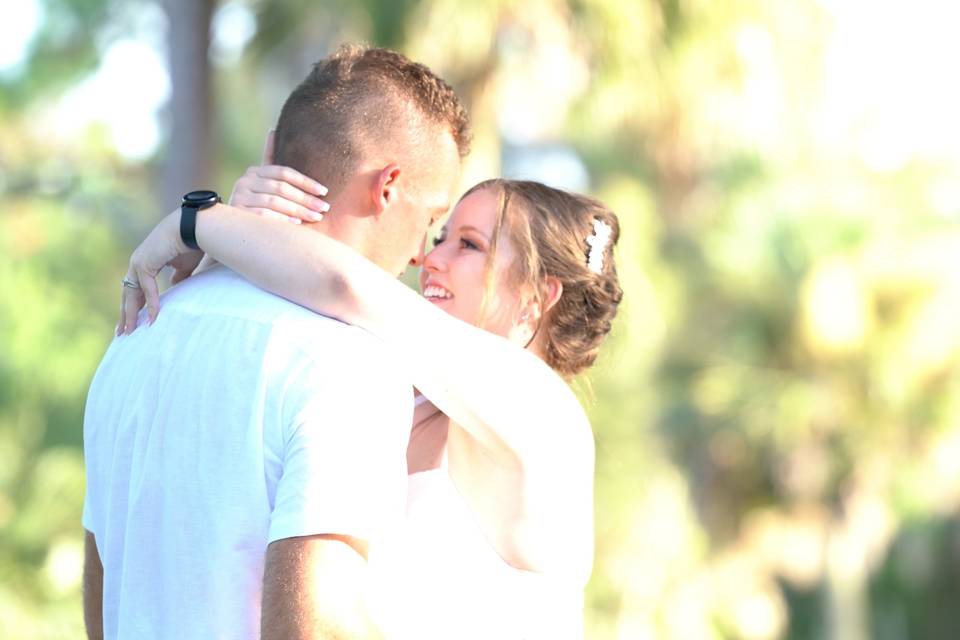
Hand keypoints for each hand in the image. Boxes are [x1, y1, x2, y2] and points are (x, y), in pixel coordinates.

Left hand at [118, 210, 194, 334]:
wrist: (192, 227)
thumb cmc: (191, 243)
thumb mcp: (184, 266)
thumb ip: (178, 277)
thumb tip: (173, 287)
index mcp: (145, 262)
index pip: (136, 288)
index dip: (134, 305)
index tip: (132, 321)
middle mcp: (138, 263)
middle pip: (128, 294)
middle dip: (125, 314)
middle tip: (121, 333)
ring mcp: (138, 262)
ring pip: (131, 293)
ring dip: (130, 314)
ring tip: (129, 332)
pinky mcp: (143, 263)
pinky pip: (146, 288)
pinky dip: (150, 304)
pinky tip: (152, 318)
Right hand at [229, 129, 329, 223]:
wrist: (233, 226)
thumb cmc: (257, 203)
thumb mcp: (263, 182)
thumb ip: (269, 160)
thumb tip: (271, 130)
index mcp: (255, 171)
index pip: (284, 172)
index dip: (306, 181)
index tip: (324, 191)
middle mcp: (245, 181)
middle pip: (281, 187)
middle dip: (306, 198)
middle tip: (325, 208)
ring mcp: (240, 196)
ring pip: (274, 201)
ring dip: (298, 210)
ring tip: (315, 217)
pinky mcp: (238, 213)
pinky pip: (264, 215)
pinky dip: (281, 219)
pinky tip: (296, 224)